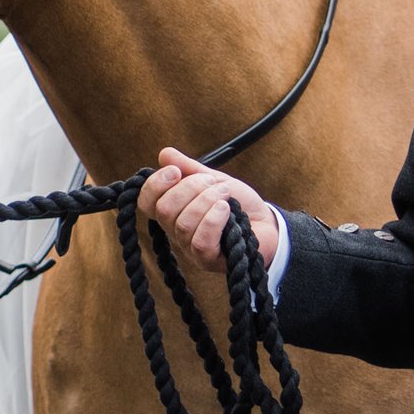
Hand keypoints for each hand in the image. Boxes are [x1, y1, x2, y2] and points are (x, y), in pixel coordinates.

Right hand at [141, 147, 280, 273]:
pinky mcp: (208, 260)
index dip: (156, 184)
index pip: (146, 202)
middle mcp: (176, 232)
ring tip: (226, 196)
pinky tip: (227, 210)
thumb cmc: (238, 205)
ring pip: (184, 224)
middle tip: (214, 184)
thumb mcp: (214, 180)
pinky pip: (200, 241)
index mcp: (173, 212)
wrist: (268, 224)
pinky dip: (214, 219)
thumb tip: (165, 153)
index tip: (177, 171)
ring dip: (208, 201)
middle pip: (165, 210)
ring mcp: (190, 249)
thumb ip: (190, 169)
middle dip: (191, 188)